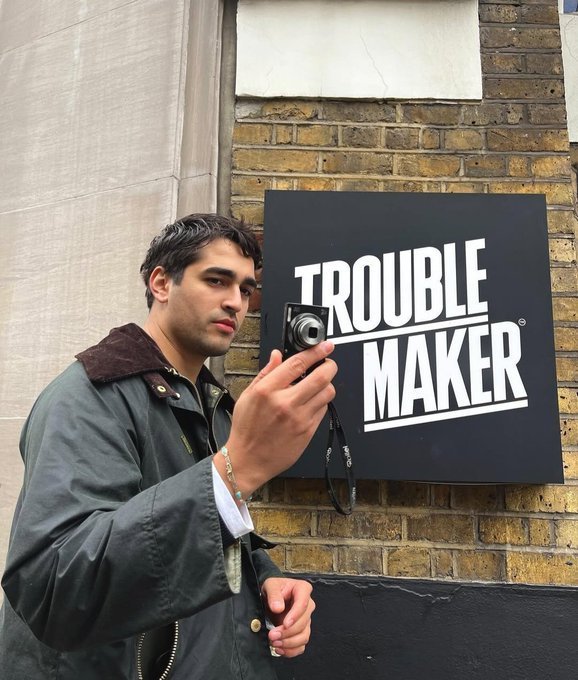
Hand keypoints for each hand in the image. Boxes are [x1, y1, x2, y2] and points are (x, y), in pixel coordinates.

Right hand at [219, 341, 336, 496]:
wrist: (248, 460)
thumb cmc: (246, 429)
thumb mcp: (247, 396)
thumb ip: (265, 373)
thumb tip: (277, 355)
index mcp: (267, 391)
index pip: (298, 363)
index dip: (315, 351)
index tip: (324, 346)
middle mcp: (285, 403)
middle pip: (321, 376)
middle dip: (329, 365)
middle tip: (327, 363)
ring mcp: (299, 418)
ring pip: (327, 393)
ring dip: (326, 384)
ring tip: (317, 385)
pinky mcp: (308, 431)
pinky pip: (323, 410)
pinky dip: (320, 402)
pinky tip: (310, 403)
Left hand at [261, 577, 314, 657]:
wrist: (273, 597)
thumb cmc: (274, 588)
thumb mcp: (270, 585)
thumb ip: (273, 594)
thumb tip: (278, 608)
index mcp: (303, 589)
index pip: (303, 604)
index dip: (295, 616)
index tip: (284, 624)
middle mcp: (308, 605)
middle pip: (303, 623)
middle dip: (287, 632)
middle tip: (272, 635)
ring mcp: (306, 620)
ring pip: (304, 636)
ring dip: (289, 643)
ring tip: (274, 643)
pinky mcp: (302, 632)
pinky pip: (301, 645)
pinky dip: (291, 650)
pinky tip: (279, 649)